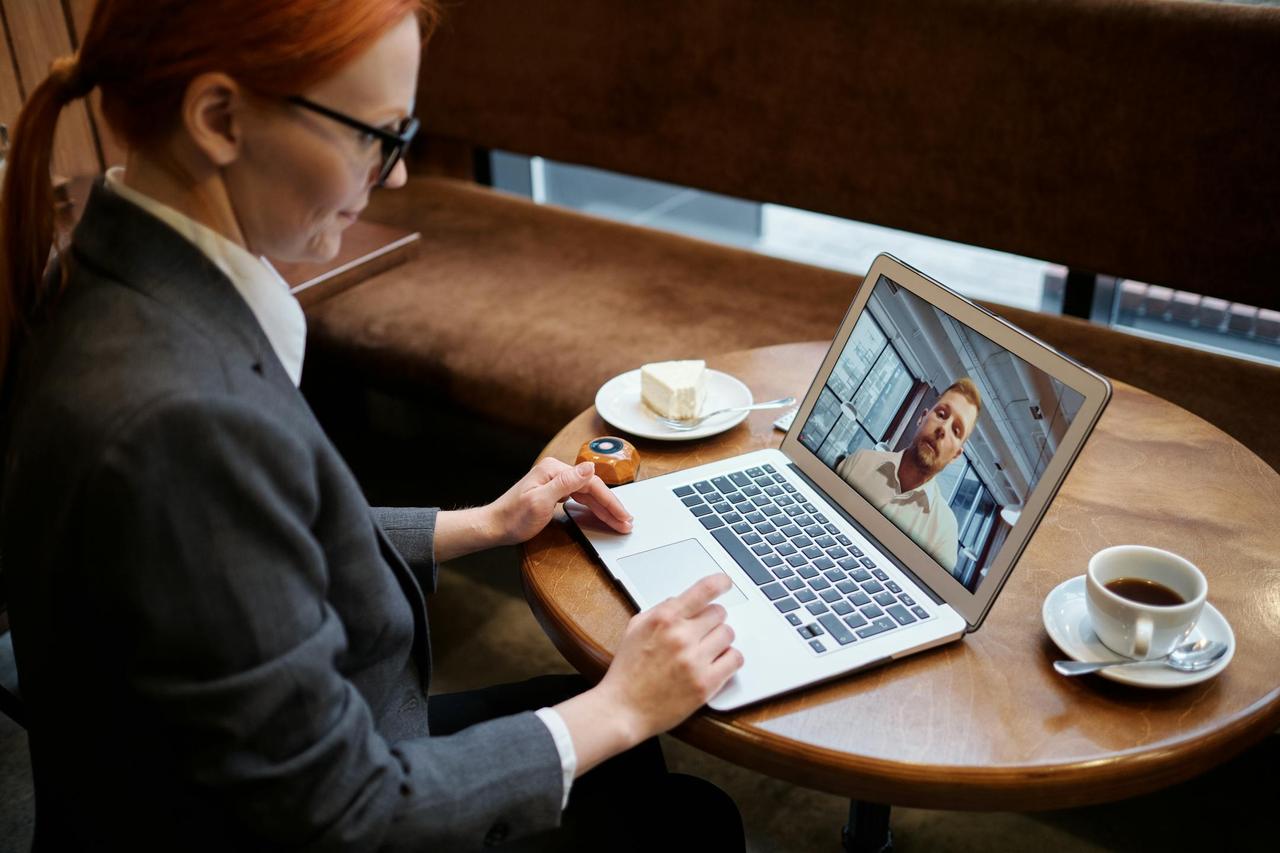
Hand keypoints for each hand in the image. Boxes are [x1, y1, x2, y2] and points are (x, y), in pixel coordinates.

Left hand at [487, 457, 632, 545]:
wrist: (494, 526)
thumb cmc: (513, 518)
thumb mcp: (540, 502)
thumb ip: (566, 484)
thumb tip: (589, 467)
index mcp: (554, 470)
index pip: (591, 484)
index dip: (610, 501)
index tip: (623, 516)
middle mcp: (556, 472)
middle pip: (592, 489)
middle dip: (611, 507)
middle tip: (627, 523)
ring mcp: (555, 482)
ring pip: (588, 494)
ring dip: (604, 508)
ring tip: (620, 521)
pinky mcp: (554, 492)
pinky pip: (580, 498)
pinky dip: (593, 508)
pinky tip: (602, 514)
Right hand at [595, 573, 743, 739]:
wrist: (623, 709)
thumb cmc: (627, 671)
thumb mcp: (635, 628)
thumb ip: (661, 610)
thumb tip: (683, 600)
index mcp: (664, 619)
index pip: (702, 591)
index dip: (719, 582)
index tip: (726, 582)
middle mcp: (681, 637)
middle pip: (719, 613)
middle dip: (711, 620)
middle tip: (701, 632)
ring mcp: (695, 661)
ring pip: (729, 634)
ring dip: (720, 640)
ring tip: (705, 650)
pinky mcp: (706, 684)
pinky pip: (735, 659)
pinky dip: (729, 659)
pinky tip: (716, 663)